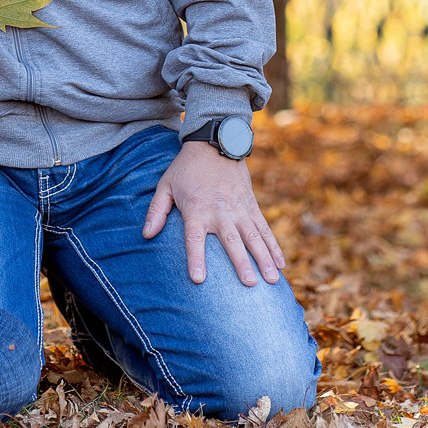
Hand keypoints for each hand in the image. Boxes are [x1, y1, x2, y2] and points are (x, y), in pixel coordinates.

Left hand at [143, 141, 284, 286]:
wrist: (214, 144)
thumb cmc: (186, 169)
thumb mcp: (166, 185)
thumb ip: (156, 210)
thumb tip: (146, 235)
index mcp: (196, 209)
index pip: (194, 238)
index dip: (196, 258)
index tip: (198, 279)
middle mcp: (220, 211)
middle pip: (231, 241)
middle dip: (241, 262)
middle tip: (249, 284)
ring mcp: (239, 209)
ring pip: (254, 237)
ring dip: (264, 258)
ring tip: (273, 279)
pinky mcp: (251, 206)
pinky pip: (264, 229)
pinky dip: (274, 246)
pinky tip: (281, 264)